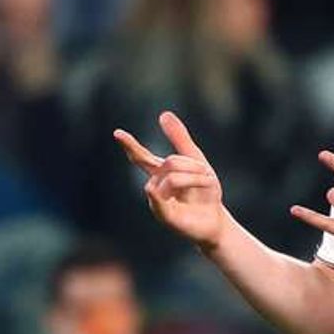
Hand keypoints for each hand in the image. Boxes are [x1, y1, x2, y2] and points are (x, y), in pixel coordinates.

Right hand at [113, 112, 226, 250]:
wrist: (216, 220)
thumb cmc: (204, 192)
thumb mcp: (195, 160)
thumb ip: (179, 138)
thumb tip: (163, 114)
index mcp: (161, 174)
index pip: (142, 157)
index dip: (130, 145)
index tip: (117, 133)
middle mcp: (155, 187)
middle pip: (167, 162)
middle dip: (191, 164)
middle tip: (207, 174)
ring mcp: (156, 201)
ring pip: (170, 176)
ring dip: (194, 176)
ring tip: (208, 183)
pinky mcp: (161, 215)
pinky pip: (159, 194)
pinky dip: (180, 186)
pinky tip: (190, 192)